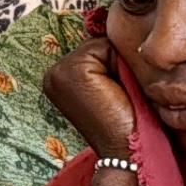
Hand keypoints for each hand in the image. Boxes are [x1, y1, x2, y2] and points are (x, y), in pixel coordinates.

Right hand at [44, 35, 140, 162]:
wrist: (128, 153)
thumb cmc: (131, 124)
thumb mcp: (115, 87)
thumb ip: (111, 61)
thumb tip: (125, 31)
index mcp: (61, 78)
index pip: (97, 51)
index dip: (118, 67)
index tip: (121, 93)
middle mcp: (54, 73)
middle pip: (101, 45)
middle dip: (119, 64)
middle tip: (123, 95)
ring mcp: (58, 71)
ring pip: (106, 45)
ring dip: (121, 66)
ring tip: (122, 95)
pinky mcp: (72, 70)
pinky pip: (108, 47)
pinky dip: (121, 66)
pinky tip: (119, 91)